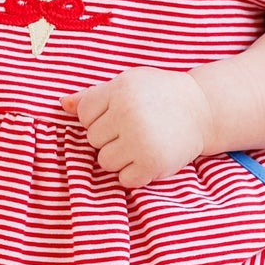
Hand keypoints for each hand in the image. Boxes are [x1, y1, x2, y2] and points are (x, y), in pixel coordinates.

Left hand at [59, 68, 212, 188]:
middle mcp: (128, 113)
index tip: (118, 115)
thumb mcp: (128, 84)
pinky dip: (134, 174)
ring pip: (105, 162)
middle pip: (93, 139)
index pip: (83, 114)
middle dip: (109, 138)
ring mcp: (140, 139)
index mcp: (120, 89)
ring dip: (120, 158)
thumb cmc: (160, 94)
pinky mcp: (152, 163)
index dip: (98, 117)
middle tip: (134, 129)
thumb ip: (94, 95)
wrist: (203, 109)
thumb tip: (61, 105)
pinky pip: (124, 179)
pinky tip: (148, 158)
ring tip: (140, 143)